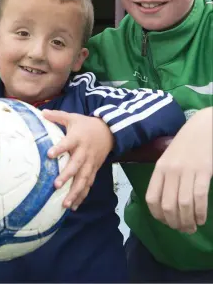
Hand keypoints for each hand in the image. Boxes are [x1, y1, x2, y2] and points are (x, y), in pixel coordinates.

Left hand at [42, 110, 113, 210]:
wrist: (109, 131)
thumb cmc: (87, 125)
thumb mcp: (73, 117)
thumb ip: (57, 116)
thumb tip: (41, 112)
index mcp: (78, 138)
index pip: (68, 143)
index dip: (59, 149)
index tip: (49, 155)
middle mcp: (84, 152)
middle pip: (76, 165)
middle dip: (67, 176)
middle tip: (56, 186)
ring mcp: (91, 162)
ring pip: (84, 179)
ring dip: (75, 192)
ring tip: (65, 204)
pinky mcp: (94, 169)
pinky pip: (89, 184)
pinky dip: (82, 195)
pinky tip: (74, 206)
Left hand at [145, 107, 212, 233]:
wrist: (204, 127)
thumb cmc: (186, 144)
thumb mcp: (169, 158)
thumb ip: (164, 177)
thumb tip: (166, 205)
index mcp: (159, 168)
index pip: (152, 198)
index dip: (158, 216)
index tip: (166, 222)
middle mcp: (171, 170)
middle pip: (168, 206)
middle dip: (174, 223)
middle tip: (183, 229)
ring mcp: (187, 171)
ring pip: (183, 205)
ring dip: (188, 222)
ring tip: (193, 227)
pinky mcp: (203, 171)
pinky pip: (199, 198)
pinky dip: (200, 213)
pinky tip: (201, 219)